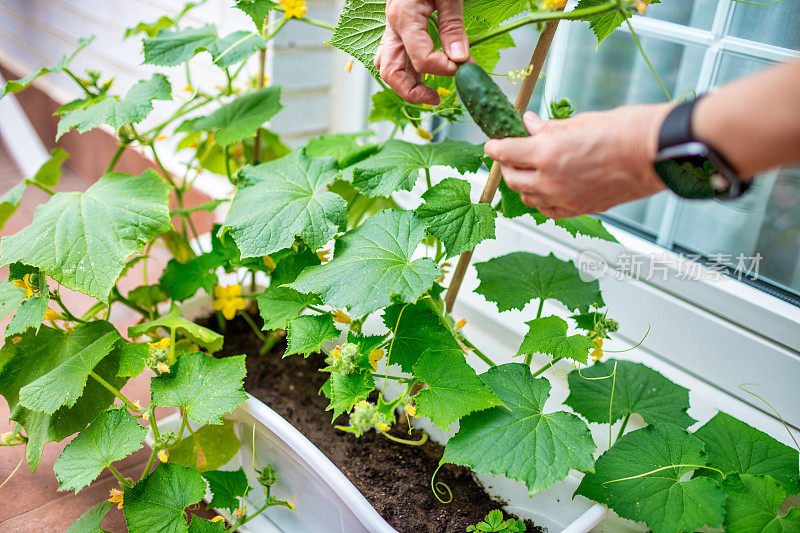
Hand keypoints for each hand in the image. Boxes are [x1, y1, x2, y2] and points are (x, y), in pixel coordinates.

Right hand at [374, 0, 468, 104]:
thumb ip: (452, 26)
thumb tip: (459, 58)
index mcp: (404, 17)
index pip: (421, 60)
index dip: (443, 69)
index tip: (463, 67)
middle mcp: (393, 25)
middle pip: (392, 72)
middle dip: (413, 92)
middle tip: (436, 98)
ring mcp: (392, 26)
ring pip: (387, 66)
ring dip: (406, 83)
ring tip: (429, 89)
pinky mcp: (397, 25)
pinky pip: (392, 55)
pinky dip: (405, 69)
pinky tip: (422, 73)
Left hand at [484, 104, 672, 218]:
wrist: (656, 153)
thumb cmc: (626, 132)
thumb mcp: (580, 121)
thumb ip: (549, 127)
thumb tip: (530, 124)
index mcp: (547, 153)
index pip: (507, 152)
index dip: (496, 147)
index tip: (492, 144)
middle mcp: (551, 180)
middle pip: (513, 178)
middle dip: (507, 165)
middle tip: (510, 155)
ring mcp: (564, 198)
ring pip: (527, 197)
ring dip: (522, 184)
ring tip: (526, 171)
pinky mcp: (579, 209)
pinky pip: (548, 210)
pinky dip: (540, 201)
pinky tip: (543, 191)